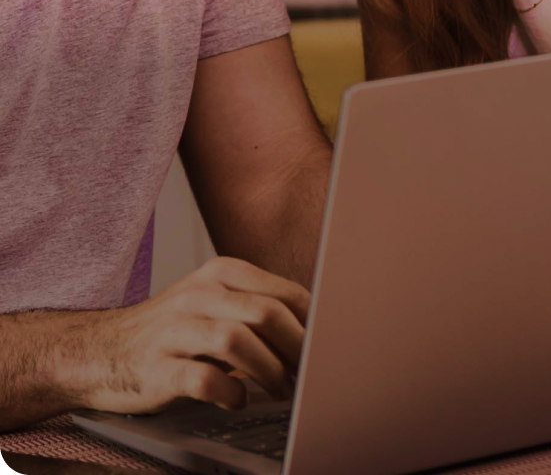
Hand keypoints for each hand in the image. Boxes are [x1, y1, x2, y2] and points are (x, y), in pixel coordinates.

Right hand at [67, 257, 308, 414]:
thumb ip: (257, 308)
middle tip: (308, 375)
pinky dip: (229, 393)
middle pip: (266, 313)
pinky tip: (237, 400)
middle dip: (297, 349)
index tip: (326, 347)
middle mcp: (199, 294)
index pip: (284, 292)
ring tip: (279, 390)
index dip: (312, 323)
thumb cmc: (172, 330)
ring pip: (237, 341)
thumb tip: (315, 331)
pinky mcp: (158, 367)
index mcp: (220, 273)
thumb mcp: (214, 302)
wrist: (101, 350)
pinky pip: (204, 379)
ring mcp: (176, 329)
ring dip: (269, 371)